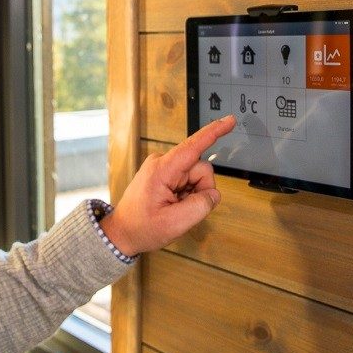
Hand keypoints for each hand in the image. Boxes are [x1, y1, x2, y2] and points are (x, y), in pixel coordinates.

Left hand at [99, 115, 235, 255]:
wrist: (123, 231)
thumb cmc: (141, 227)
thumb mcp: (174, 224)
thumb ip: (200, 207)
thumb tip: (213, 194)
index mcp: (162, 170)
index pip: (193, 147)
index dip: (214, 132)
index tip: (230, 120)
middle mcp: (162, 162)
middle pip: (201, 170)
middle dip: (200, 191)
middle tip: (182, 209)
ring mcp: (164, 167)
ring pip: (197, 177)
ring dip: (193, 195)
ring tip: (175, 207)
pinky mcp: (166, 173)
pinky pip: (189, 181)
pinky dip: (187, 195)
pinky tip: (173, 204)